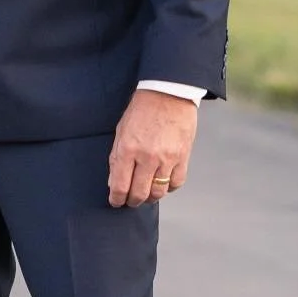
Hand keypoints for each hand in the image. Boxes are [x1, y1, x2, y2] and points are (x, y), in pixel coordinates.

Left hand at [107, 89, 197, 208]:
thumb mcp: (121, 130)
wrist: (168, 94)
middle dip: (132, 201)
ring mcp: (167, 159)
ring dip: (150, 197)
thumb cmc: (141, 110)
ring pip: (158, 192)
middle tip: (129, 201)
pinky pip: (176, 183)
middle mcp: (147, 157)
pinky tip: (162, 184)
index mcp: (128, 149)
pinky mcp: (183, 158)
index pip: (120, 185)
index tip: (115, 202)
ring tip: (145, 194)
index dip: (116, 198)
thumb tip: (114, 181)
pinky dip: (168, 188)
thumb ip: (116, 157)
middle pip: (139, 193)